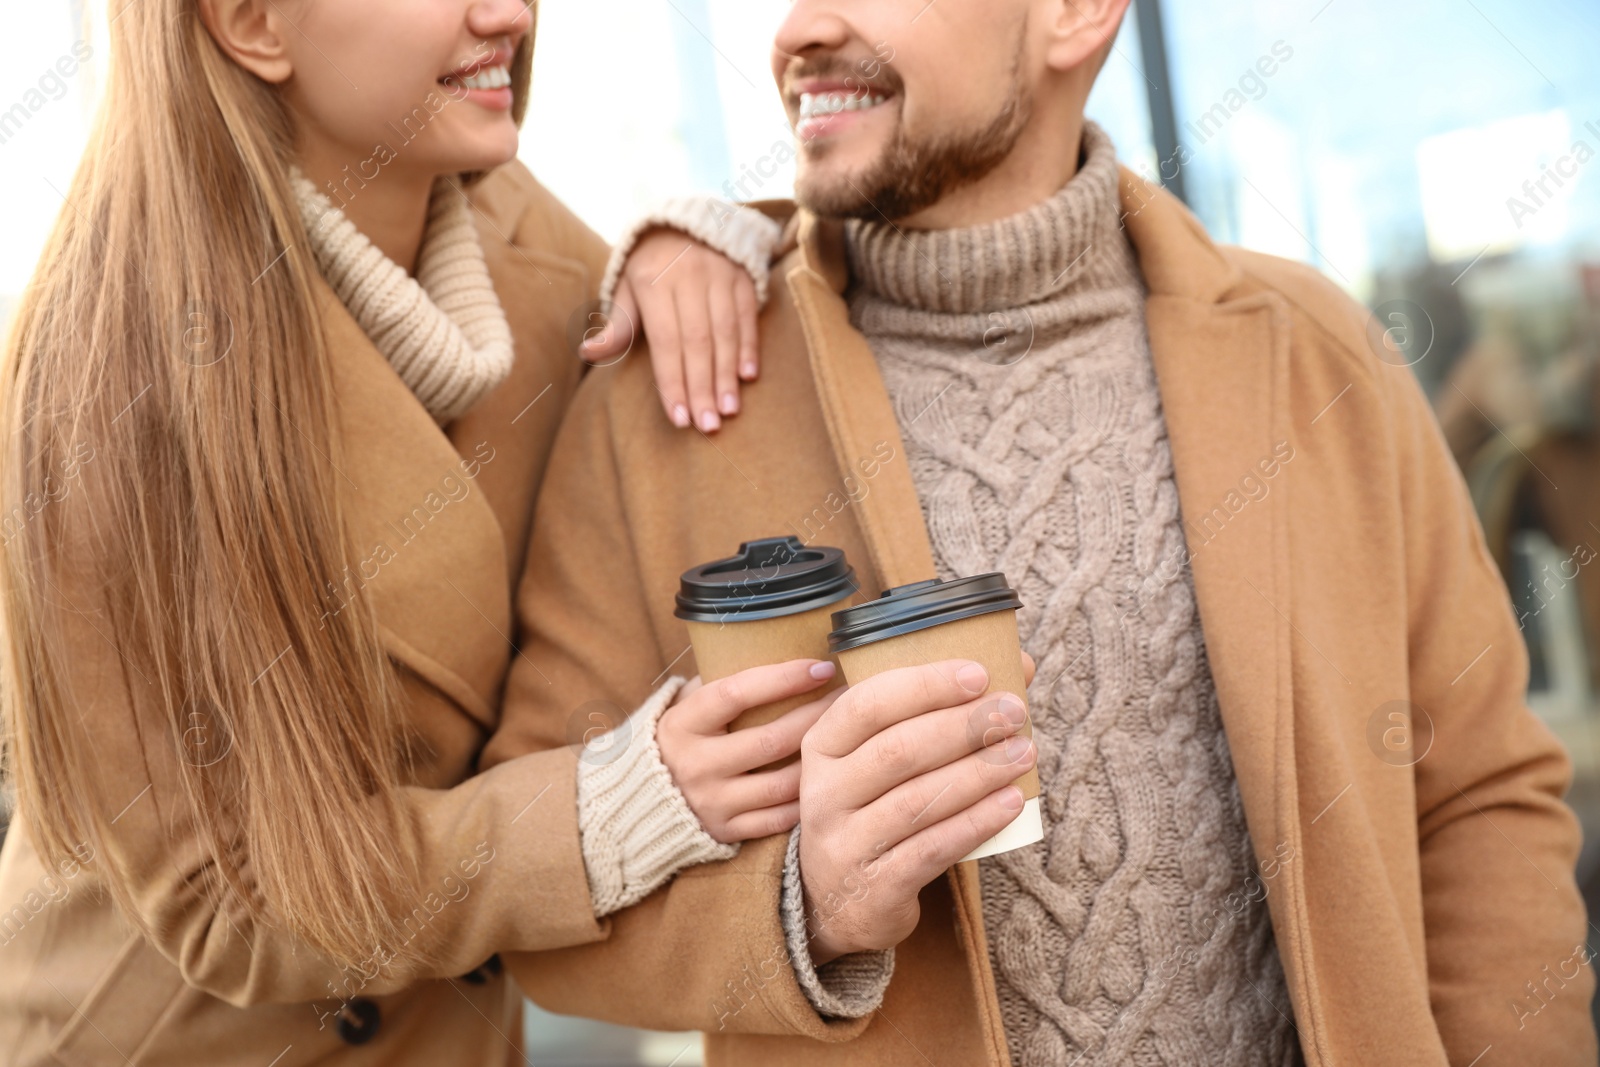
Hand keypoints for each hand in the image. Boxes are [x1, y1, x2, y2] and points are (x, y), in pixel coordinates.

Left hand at [582, 228, 759, 432]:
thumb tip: (588, 353)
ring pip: (725, 332)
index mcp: (653, 281)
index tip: (679, 419)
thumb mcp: (627, 287)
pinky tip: (748, 377)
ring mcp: (719, 274)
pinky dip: (749, 347)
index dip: (672, 381)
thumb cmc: (651, 266)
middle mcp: (688, 276)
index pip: (665, 341)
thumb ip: (617, 324)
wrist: (687, 220)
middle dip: (702, 387)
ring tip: (728, 410)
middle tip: (707, 426)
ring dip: (727, 375)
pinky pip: (747, 316)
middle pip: (697, 342)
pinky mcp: (744, 276)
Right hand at [656, 658, 842, 842]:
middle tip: (852, 698)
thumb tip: (788, 650)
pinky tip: (831, 777)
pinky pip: (781, 818)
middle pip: (772, 740)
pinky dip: (809, 798)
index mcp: (683, 723)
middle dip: (819, 716)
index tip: (822, 666)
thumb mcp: (688, 705)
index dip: (783, 678)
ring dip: (823, 758)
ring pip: (784, 782)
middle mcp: (695, 764)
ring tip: (850, 737)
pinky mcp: (726, 831)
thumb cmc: (683, 738)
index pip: (737, 693)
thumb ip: (724, 683)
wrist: (642, 801)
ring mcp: (711, 802)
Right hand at [797, 659, 1036, 964]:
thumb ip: (932, 710)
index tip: (978, 674)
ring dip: (978, 773)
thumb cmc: (872, 809)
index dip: (924, 686)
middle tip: (1013, 713)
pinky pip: (932, 849)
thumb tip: (1015, 663)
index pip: (867, 704)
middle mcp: (824, 793)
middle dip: (963, 727)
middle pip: (897, 750)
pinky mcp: (875, 887)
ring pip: (919, 800)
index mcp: (822, 747)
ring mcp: (845, 843)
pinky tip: (1011, 803)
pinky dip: (976, 822)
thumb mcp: (878, 759)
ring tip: (1023, 753)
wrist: (837, 902)